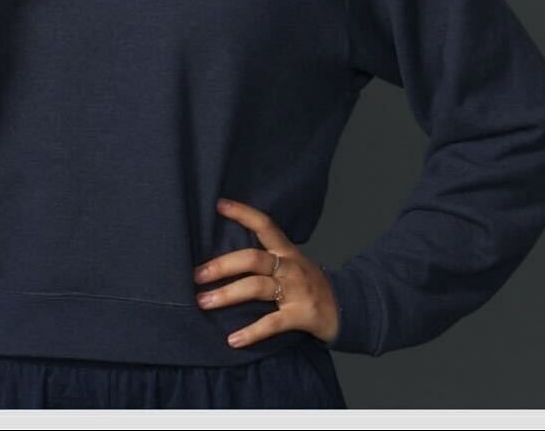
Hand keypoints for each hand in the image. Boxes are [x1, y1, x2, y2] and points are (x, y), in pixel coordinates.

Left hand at [193, 198, 339, 347]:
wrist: (348, 311)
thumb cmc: (310, 287)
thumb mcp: (292, 266)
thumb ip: (265, 260)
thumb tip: (221, 260)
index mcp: (287, 252)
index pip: (265, 226)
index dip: (243, 213)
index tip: (218, 205)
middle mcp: (291, 267)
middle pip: (253, 259)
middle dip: (222, 265)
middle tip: (196, 275)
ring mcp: (297, 290)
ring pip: (257, 287)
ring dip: (227, 295)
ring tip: (203, 302)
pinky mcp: (302, 315)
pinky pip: (272, 323)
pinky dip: (251, 332)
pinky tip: (232, 340)